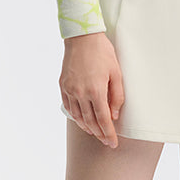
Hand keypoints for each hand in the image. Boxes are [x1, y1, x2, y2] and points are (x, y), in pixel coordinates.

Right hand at [59, 31, 124, 147]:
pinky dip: (75, 116)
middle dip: (99, 133)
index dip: (109, 133)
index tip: (113, 143)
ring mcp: (70, 90)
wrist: (82, 36)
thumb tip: (114, 115)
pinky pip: (68, 107)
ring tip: (95, 132)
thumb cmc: (102, 52)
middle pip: (90, 121)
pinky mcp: (63, 85)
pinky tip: (81, 119)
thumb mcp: (116, 72)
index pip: (103, 119)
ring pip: (78, 116)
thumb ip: (117, 95)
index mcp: (96, 90)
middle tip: (106, 141)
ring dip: (87, 127)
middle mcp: (81, 93)